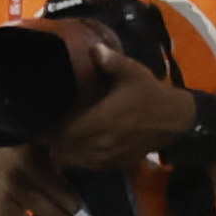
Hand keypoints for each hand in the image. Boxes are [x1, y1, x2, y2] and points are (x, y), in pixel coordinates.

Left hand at [41, 45, 199, 176]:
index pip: (61, 132)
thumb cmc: (150, 94)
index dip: (47, 129)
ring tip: (58, 139)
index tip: (40, 120)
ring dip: (63, 152)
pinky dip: (78, 160)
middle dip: (52, 141)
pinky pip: (86, 166)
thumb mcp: (133, 73)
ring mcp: (106, 157)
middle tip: (47, 128)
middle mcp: (99, 143)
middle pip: (62, 150)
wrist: (175, 120)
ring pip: (72, 161)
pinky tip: (77, 148)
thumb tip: (93, 49)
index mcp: (100, 121)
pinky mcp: (114, 164)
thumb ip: (111, 62)